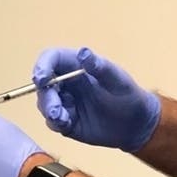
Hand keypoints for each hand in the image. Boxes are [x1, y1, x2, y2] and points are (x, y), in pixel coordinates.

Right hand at [33, 47, 160, 151]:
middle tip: (55, 110)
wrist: (135, 124)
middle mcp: (66, 81)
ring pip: (44, 103)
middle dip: (46, 96)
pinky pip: (52, 121)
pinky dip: (56, 123)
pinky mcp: (65, 120)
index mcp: (76, 65)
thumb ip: (100, 67)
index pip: (51, 58)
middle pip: (43, 83)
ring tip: (64, 120)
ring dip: (50, 110)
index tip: (41, 78)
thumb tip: (83, 52)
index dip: (42, 65)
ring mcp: (64, 101)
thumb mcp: (118, 81)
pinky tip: (68, 125)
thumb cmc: (129, 96)